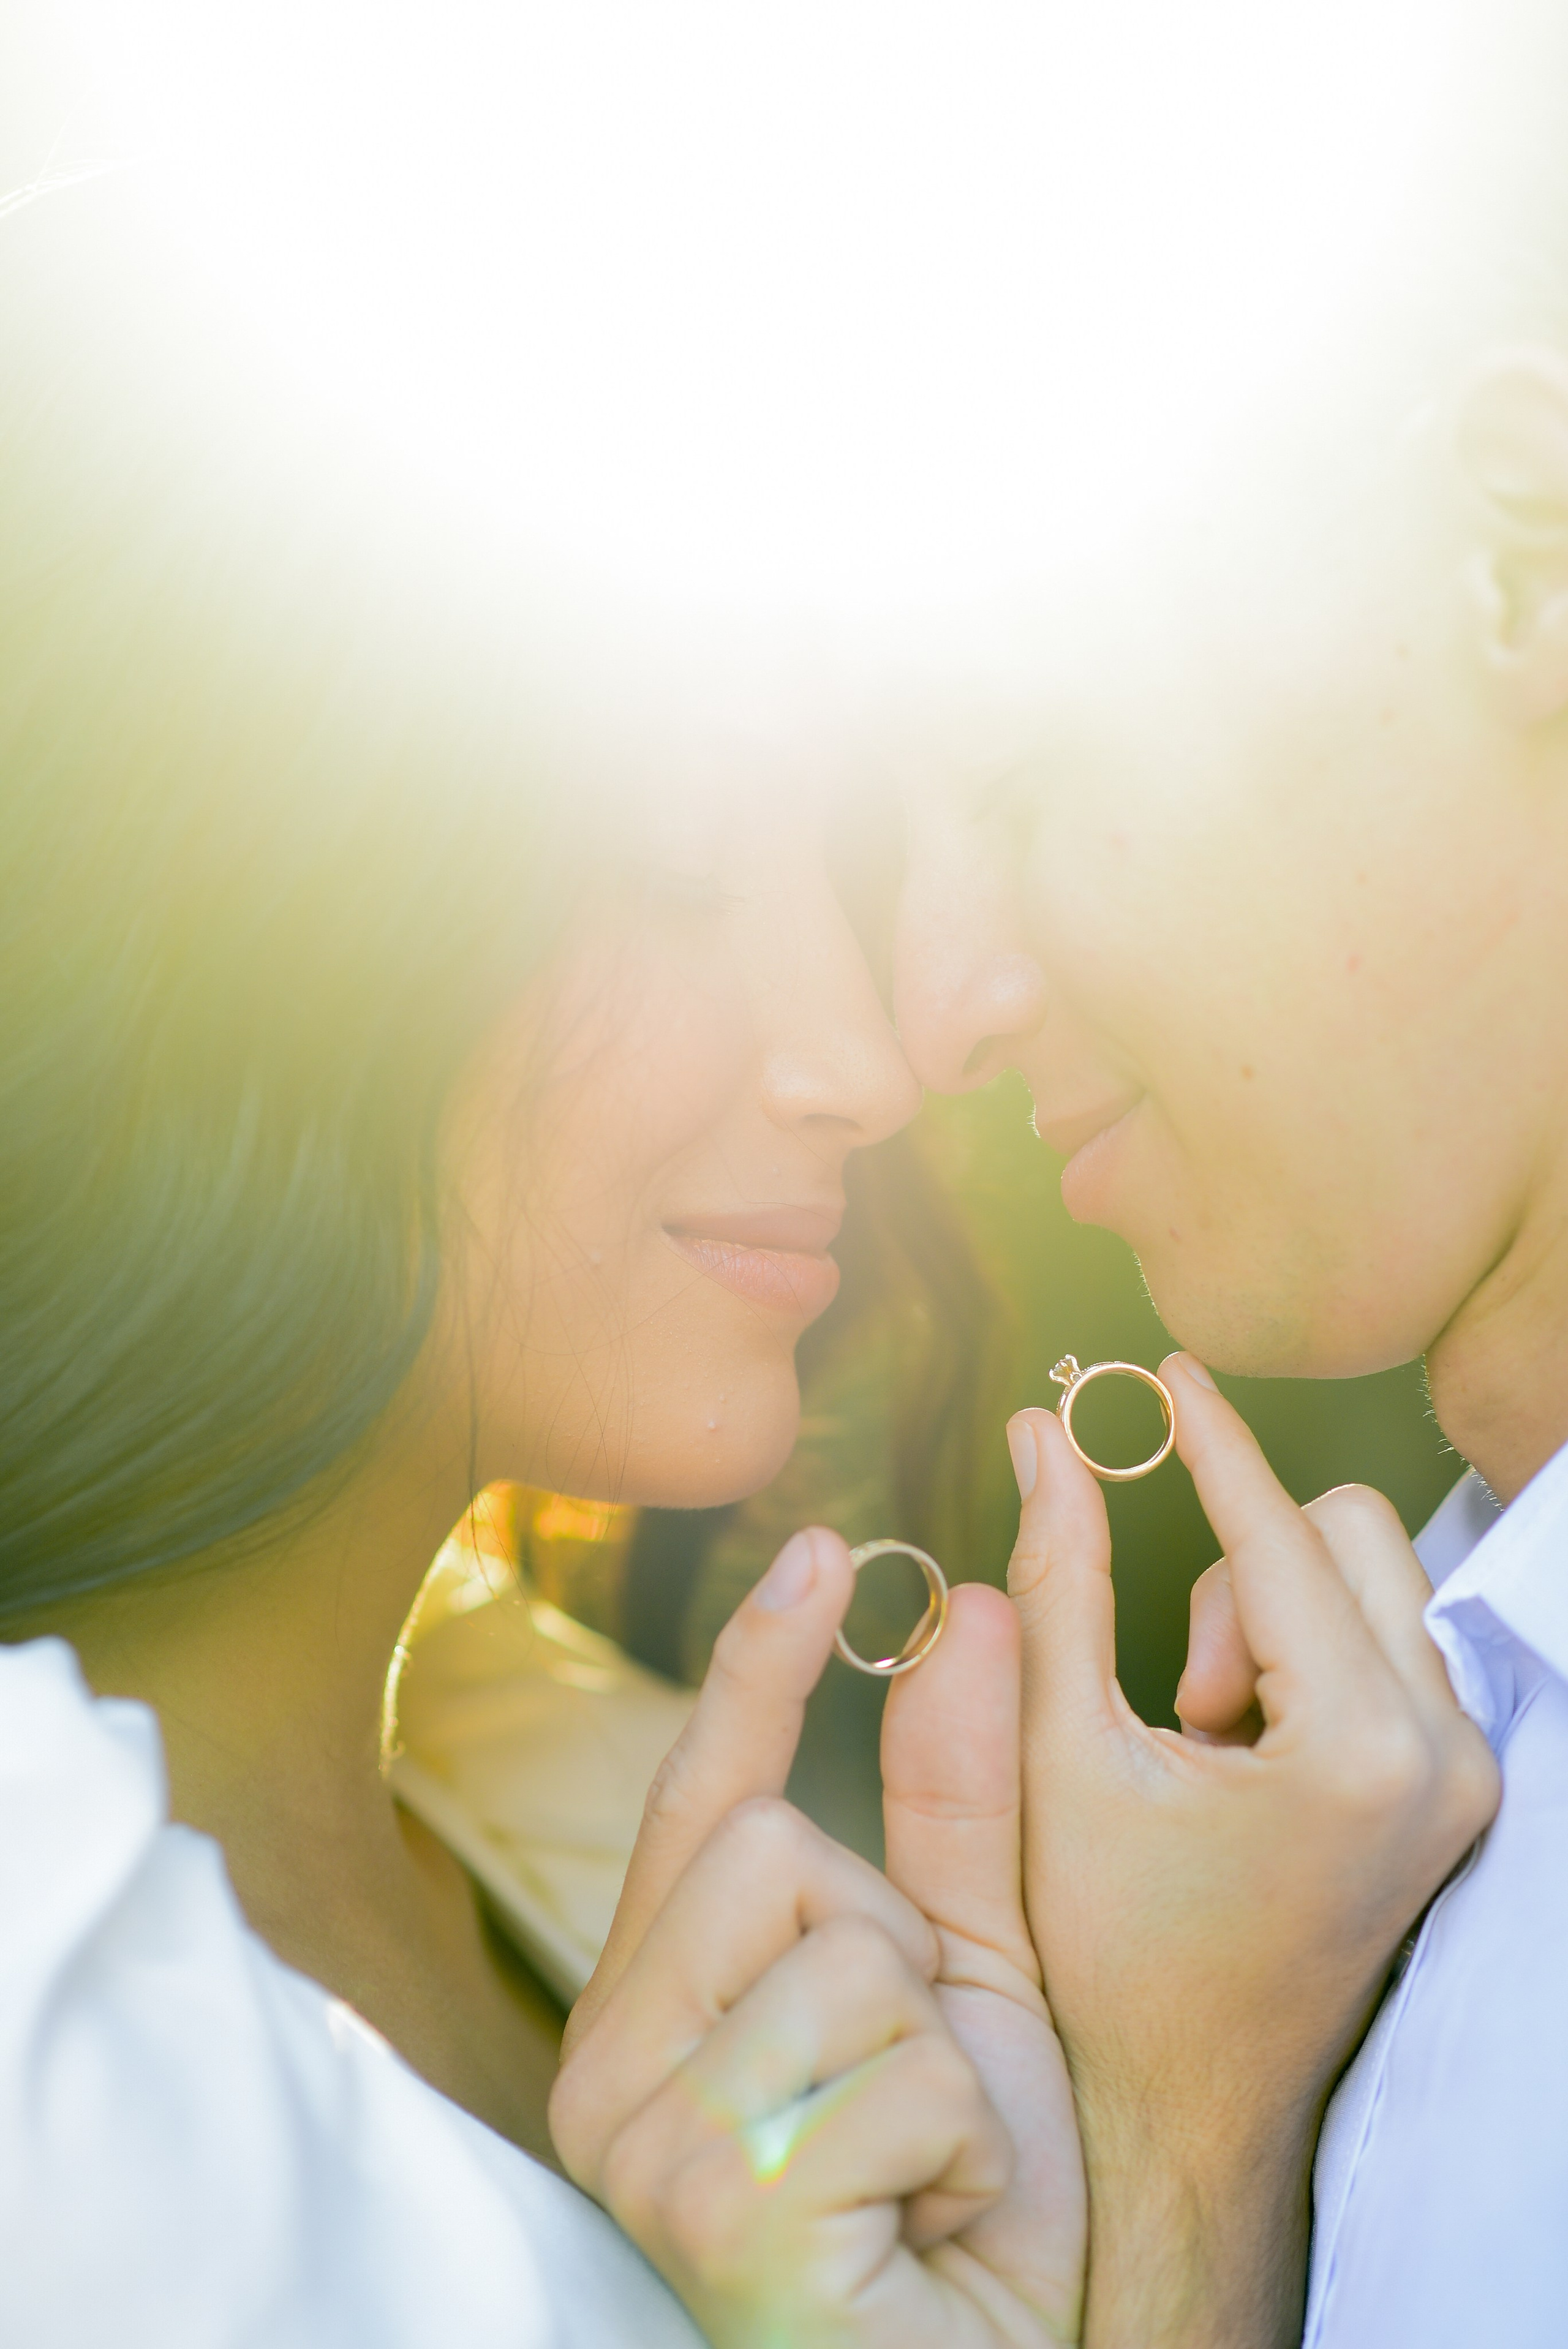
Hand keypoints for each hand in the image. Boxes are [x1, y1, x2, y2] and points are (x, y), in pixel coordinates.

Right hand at [550, 1526, 1085, 2346]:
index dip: (758, 1664)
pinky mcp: (721, 2217)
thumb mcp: (964, 1977)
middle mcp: (609, 2065)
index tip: (817, 1543)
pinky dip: (961, 2150)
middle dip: (895, 1952)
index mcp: (649, 2003)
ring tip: (918, 2169)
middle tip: (904, 2081)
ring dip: (939, 2064)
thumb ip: (953, 1804)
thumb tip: (964, 1609)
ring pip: (849, 1955)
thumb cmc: (961, 2198)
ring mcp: (649, 2145)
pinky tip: (925, 2226)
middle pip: (775, 1846)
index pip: (701, 1792)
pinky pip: (901, 2080)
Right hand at [1004, 1355, 1498, 2348]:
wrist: (1187, 2111)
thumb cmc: (1110, 1956)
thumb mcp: (1063, 1757)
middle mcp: (1444, 1756)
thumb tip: (1040, 1439)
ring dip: (1270, 1619)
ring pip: (1369, 1581)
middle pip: (1346, 1534)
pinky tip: (1242, 1758)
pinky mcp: (1458, 1791)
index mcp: (1355, 1749)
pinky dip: (1304, 1661)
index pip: (1274, 1532)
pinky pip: (1386, 1644)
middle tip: (1177, 1691)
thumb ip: (1053, 1581)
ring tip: (1203, 1738)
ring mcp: (1465, 1778)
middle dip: (1239, 1574)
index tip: (1160, 1372)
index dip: (1207, 1439)